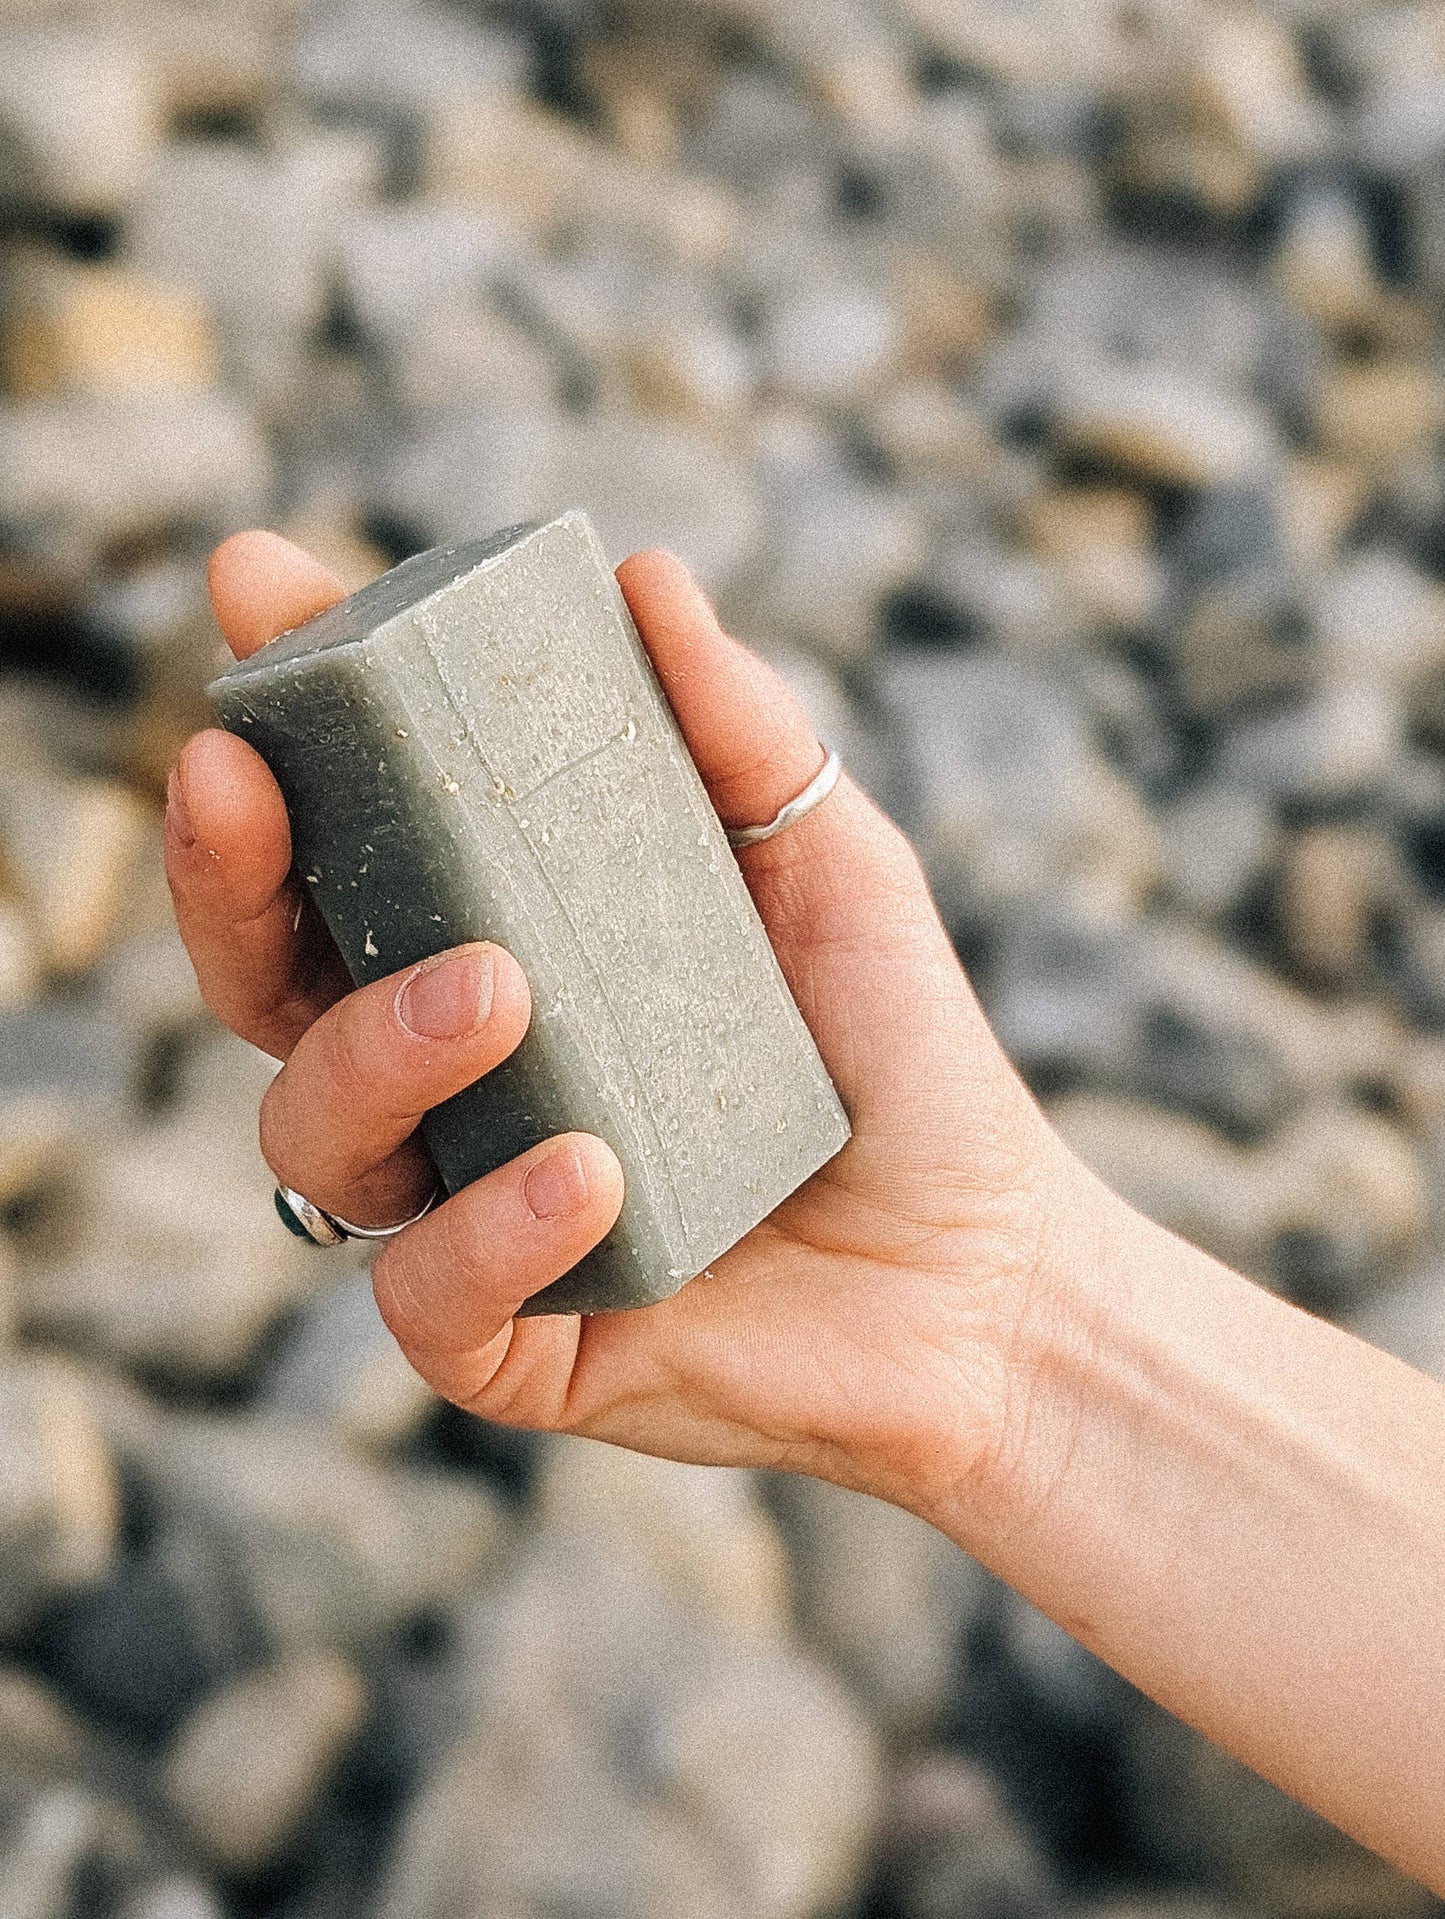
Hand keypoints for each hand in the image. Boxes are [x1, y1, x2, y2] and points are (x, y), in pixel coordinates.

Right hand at [166, 532, 1073, 1506]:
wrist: (989, 1269)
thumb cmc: (896, 1054)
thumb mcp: (828, 865)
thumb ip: (737, 731)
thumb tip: (643, 577)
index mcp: (494, 949)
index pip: (345, 839)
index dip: (284, 722)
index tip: (256, 588)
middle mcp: (450, 1081)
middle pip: (265, 984)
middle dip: (223, 876)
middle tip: (239, 775)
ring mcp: (468, 1210)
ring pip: (313, 1140)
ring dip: (370, 1053)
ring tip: (494, 990)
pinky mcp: (516, 1344)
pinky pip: (428, 1298)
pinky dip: (484, 1229)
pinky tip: (584, 1170)